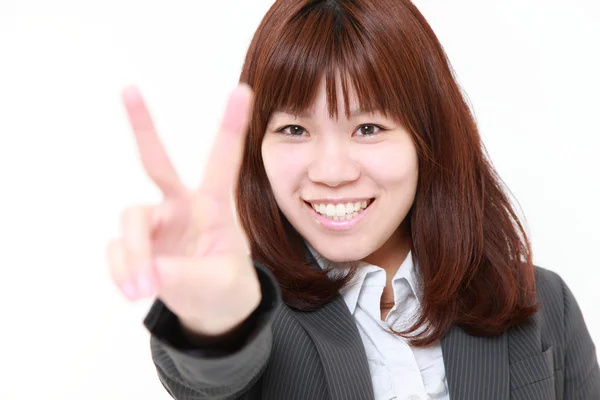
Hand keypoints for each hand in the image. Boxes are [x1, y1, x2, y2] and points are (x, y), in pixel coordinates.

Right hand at [107, 84, 260, 335]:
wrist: (210, 312)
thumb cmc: (225, 287)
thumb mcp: (221, 284)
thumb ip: (188, 277)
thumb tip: (150, 272)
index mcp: (213, 207)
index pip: (222, 162)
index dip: (230, 127)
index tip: (242, 90)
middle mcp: (180, 206)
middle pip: (156, 163)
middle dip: (143, 126)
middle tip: (129, 86)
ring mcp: (155, 222)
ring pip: (130, 223)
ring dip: (132, 258)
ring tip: (144, 290)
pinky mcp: (134, 242)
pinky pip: (117, 251)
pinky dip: (122, 272)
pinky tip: (136, 290)